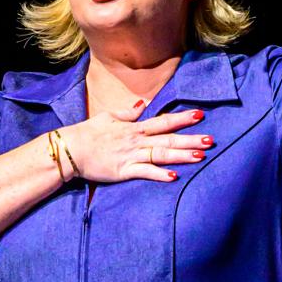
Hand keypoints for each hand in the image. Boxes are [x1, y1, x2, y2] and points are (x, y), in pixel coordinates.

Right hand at [63, 102, 212, 184]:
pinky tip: (174, 177)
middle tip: (210, 139)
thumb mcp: (108, 117)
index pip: (163, 121)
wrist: (70, 149)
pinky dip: (159, 175)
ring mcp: (131, 156)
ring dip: (181, 156)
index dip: (182, 118)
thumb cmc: (88, 133)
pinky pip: (144, 172)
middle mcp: (136, 140)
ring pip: (161, 155)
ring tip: (201, 156)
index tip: (200, 115)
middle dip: (190, 139)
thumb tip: (142, 105)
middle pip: (168, 139)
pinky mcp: (123, 171)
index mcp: (134, 128)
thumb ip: (127, 112)